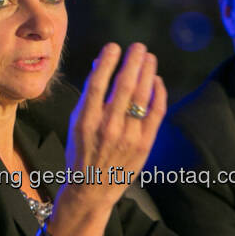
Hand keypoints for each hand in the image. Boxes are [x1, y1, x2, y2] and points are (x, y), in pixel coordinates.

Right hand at [49, 42, 166, 235]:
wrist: (92, 188)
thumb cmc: (80, 152)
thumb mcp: (75, 123)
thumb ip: (89, 95)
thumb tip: (100, 65)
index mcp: (86, 120)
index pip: (98, 82)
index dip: (108, 60)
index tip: (114, 46)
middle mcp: (108, 126)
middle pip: (125, 85)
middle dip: (133, 61)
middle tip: (138, 47)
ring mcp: (128, 136)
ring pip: (143, 96)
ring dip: (148, 72)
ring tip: (149, 58)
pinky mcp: (144, 144)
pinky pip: (156, 112)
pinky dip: (158, 93)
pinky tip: (156, 81)